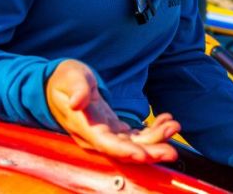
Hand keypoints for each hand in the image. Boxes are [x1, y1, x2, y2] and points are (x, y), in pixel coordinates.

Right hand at [46, 59, 179, 162]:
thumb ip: (76, 90)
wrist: (57, 85)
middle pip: (124, 151)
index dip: (125, 151)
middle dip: (149, 153)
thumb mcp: (70, 78)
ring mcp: (106, 134)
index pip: (106, 144)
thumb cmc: (64, 80)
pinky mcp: (113, 129)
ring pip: (133, 145)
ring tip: (174, 127)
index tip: (143, 155)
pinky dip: (152, 131)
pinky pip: (135, 136)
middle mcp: (96, 136)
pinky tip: (166, 121)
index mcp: (85, 127)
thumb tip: (77, 102)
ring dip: (156, 140)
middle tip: (172, 151)